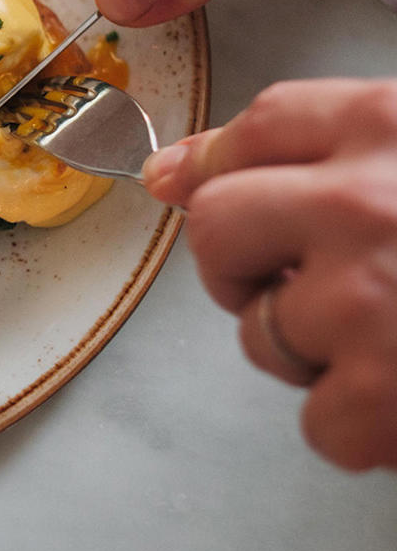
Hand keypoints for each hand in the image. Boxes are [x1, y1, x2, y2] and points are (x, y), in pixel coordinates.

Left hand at [143, 78, 396, 469]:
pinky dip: (360, 424)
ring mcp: (366, 299)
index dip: (222, 163)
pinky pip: (317, 420)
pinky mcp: (381, 394)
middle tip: (305, 282)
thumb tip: (174, 172)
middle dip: (243, 265)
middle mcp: (362, 203)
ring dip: (314, 350)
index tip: (193, 183)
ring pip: (259, 331)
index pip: (260, 126)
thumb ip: (332, 147)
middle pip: (218, 225)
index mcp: (387, 125)